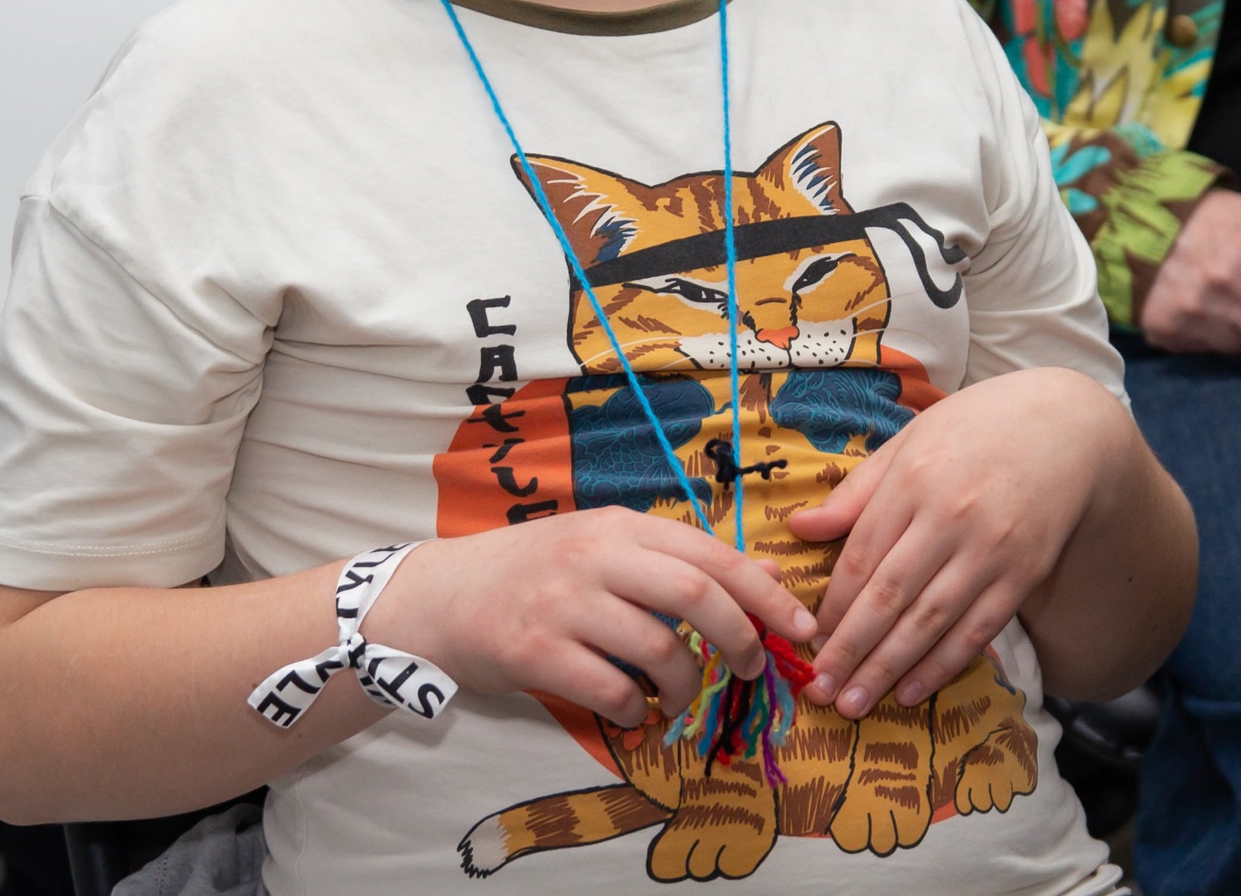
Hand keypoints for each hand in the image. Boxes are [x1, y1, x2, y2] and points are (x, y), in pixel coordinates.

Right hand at [365, 506, 815, 728]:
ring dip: (685, 686)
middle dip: (740, 639)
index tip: (800, 626)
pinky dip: (635, 712)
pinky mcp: (536, 652)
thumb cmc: (531, 574)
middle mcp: (593, 557)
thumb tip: (761, 577)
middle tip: (750, 668)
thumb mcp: (600, 547)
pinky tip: (632, 714)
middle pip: (697, 595)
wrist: (440, 598)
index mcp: (617, 526)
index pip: (711, 554)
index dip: (765, 593)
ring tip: (678, 698)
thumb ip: (671, 559)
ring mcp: (564, 605)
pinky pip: (612, 692)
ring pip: (660, 651)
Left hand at [784, 367, 1127, 716]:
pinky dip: (942, 666)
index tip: (809, 641)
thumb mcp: (909, 443)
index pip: (861, 558)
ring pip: (930, 622)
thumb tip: (798, 528)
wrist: (1067, 428)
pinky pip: (977, 630)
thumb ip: (856, 492)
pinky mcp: (1023, 575)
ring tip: (854, 706)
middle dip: (850, 651)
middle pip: (889, 598)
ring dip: (888, 669)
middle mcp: (950, 520)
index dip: (833, 607)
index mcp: (913, 482)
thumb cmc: (974, 430)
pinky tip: (912, 692)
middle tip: (819, 690)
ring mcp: (990, 551)